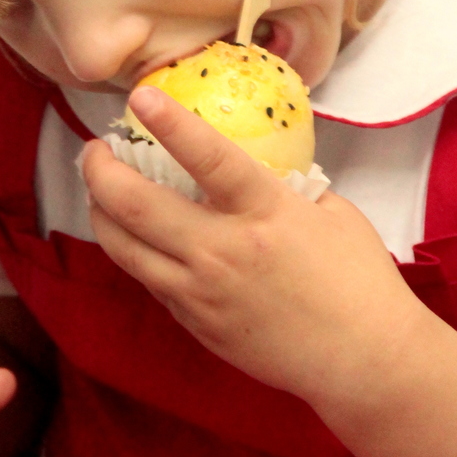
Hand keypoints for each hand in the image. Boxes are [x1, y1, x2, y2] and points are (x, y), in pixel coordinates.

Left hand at [80, 86, 417, 408]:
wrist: (361, 360)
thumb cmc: (359, 280)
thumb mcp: (332, 212)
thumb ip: (286, 186)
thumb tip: (255, 164)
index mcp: (265, 213)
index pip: (208, 159)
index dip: (170, 123)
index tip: (141, 96)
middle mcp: (222, 251)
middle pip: (137, 206)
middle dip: (102, 171)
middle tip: (95, 150)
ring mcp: (201, 292)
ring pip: (125, 248)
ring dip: (100, 212)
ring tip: (98, 191)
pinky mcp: (194, 322)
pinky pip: (149, 279)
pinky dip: (133, 251)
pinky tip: (134, 236)